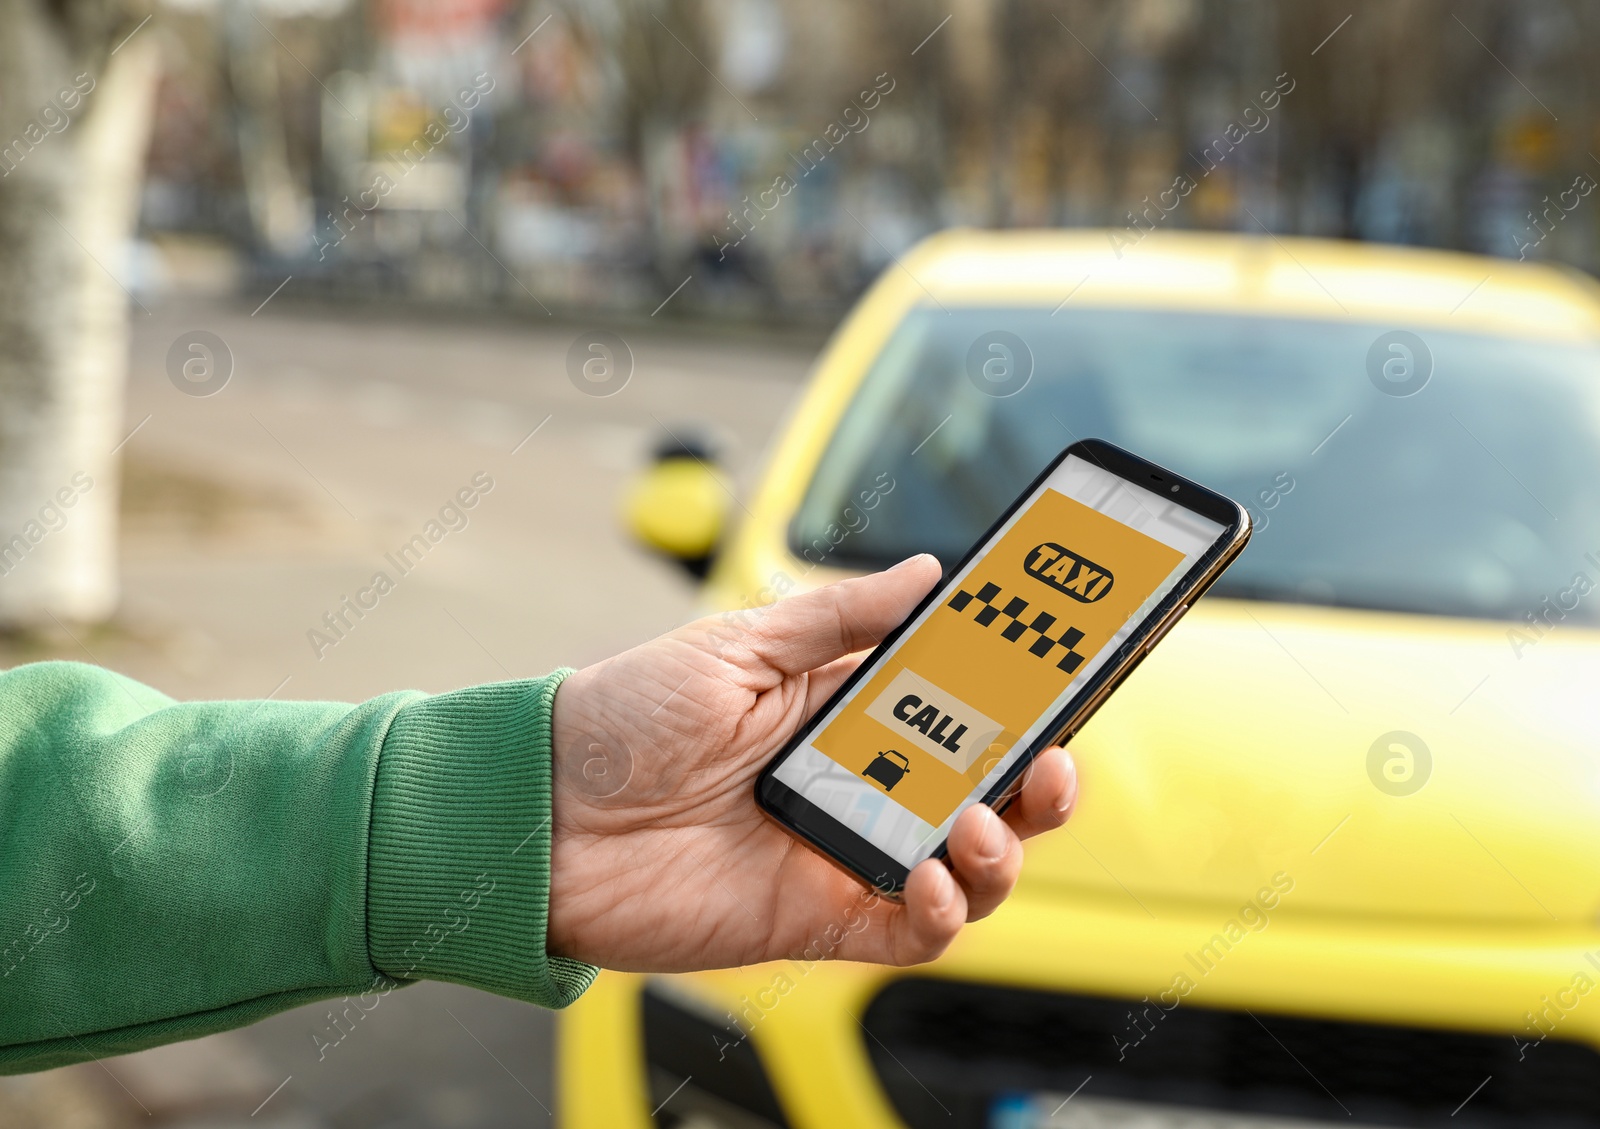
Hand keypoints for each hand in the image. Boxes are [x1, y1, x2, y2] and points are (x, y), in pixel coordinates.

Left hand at [547, 555, 1078, 972]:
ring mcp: (847, 851)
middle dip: (1039, 774)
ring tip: (978, 821)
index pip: (960, 700)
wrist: (540, 817)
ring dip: (1003, 845)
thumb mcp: (734, 646)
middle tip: (1051, 758)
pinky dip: (946, 910)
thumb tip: (926, 573)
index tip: (1069, 658)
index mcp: (846, 708)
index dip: (1019, 686)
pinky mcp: (822, 917)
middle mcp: (861, 781)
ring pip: (970, 863)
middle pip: (985, 785)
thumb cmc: (621, 721)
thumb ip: (835, 619)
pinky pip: (916, 930)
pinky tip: (934, 875)